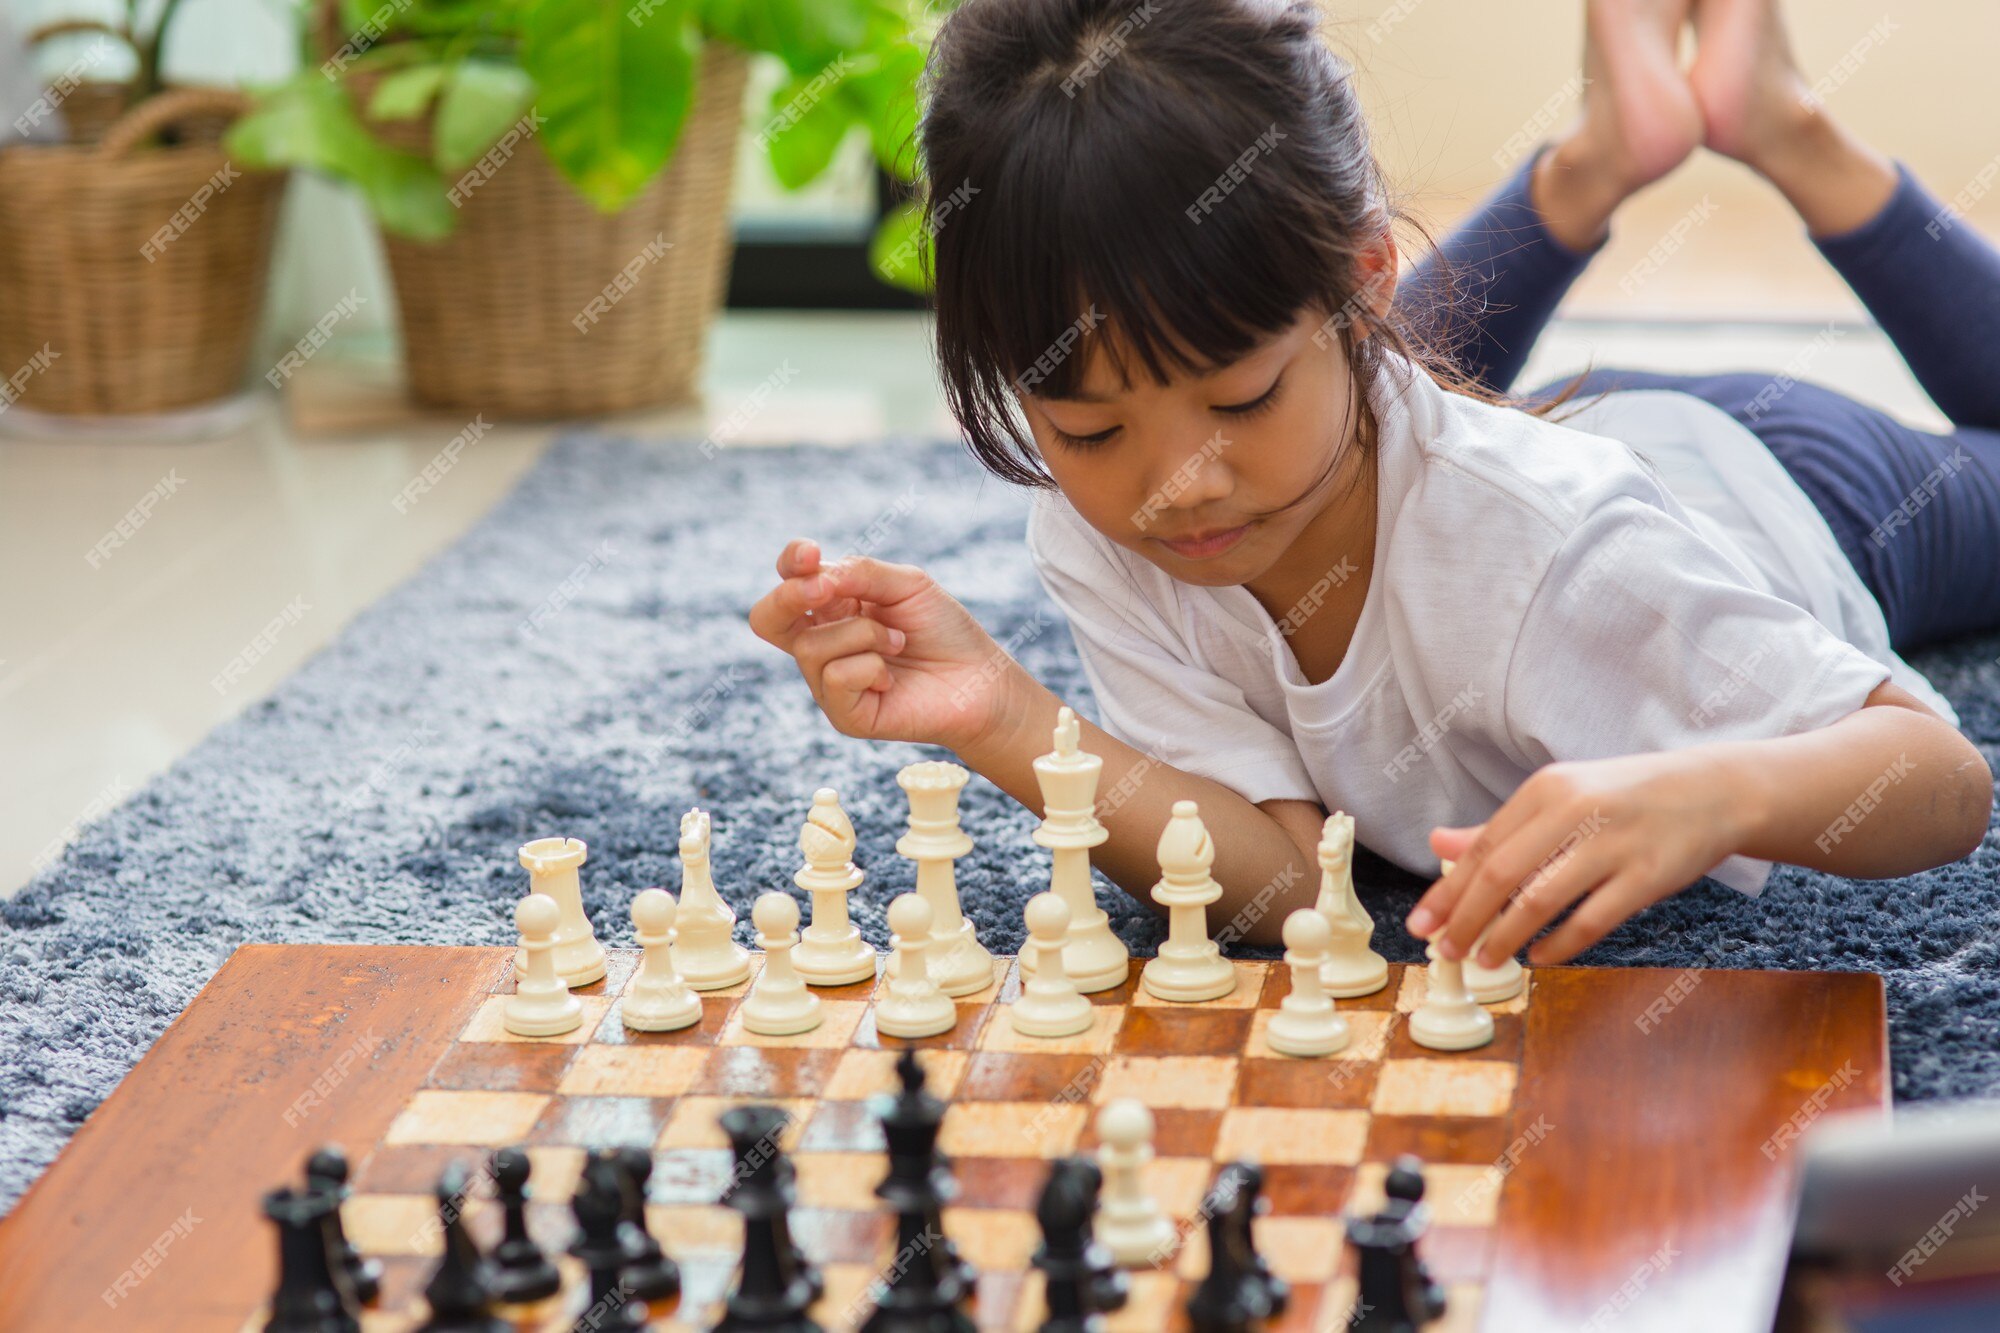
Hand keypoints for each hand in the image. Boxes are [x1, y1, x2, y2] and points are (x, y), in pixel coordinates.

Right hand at [748, 538, 1027, 751]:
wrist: (979, 678)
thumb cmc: (943, 629)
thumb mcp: (905, 585)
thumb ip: (860, 573)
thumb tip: (817, 578)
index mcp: (832, 608)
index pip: (788, 580)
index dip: (790, 563)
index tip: (811, 553)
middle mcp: (821, 645)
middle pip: (767, 618)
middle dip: (789, 596)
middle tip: (825, 588)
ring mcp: (827, 683)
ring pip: (811, 646)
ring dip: (864, 634)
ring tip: (898, 642)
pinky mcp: (844, 715)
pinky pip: (835, 678)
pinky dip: (870, 667)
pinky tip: (892, 678)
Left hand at [1405, 748, 1754, 964]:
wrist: (1713, 790)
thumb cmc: (1625, 798)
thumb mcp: (1561, 798)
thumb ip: (1501, 827)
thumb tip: (1438, 844)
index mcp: (1547, 790)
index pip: (1482, 848)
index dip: (1447, 891)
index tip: (1421, 925)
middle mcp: (1575, 811)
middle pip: (1501, 875)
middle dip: (1466, 919)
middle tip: (1446, 952)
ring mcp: (1613, 843)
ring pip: (1540, 900)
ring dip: (1506, 937)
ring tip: (1485, 961)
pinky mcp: (1648, 875)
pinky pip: (1592, 919)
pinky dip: (1561, 944)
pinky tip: (1541, 958)